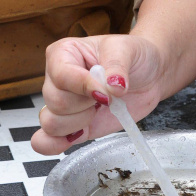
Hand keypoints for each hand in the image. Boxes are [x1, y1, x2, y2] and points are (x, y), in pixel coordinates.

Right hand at [30, 34, 167, 154]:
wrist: (149, 76)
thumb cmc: (133, 56)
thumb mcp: (127, 50)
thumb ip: (117, 66)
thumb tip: (112, 87)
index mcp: (63, 53)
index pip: (62, 75)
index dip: (84, 86)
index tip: (106, 91)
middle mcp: (57, 79)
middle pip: (56, 101)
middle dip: (86, 104)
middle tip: (107, 96)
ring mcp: (63, 105)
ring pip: (51, 123)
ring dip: (80, 121)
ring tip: (99, 108)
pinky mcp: (73, 126)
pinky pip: (46, 141)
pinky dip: (54, 144)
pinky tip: (75, 135)